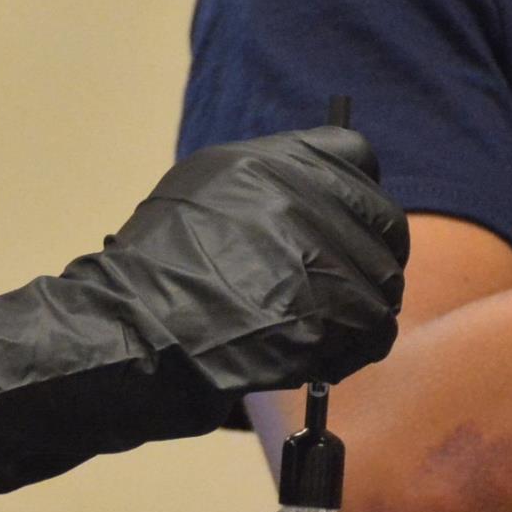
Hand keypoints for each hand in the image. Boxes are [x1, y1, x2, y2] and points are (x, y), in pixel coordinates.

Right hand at [0, 126, 410, 491]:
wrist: (130, 334)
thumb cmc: (152, 273)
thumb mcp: (197, 194)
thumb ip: (265, 184)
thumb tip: (322, 199)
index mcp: (272, 161)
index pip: (354, 156)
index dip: (352, 192)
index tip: (341, 223)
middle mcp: (304, 197)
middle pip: (381, 218)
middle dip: (364, 254)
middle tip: (335, 287)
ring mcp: (322, 255)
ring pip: (382, 278)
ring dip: (356, 306)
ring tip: (315, 328)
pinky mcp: (333, 314)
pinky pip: (373, 328)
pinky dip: (351, 347)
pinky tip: (316, 355)